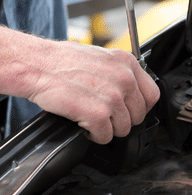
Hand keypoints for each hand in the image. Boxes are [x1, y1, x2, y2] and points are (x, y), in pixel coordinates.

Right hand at [27, 41, 159, 144]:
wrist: (36, 64)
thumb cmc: (62, 60)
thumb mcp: (102, 57)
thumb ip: (120, 73)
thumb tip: (130, 90)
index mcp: (127, 63)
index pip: (152, 94)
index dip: (141, 107)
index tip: (130, 110)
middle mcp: (124, 79)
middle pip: (139, 114)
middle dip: (123, 120)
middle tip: (107, 117)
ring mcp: (112, 96)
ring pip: (124, 128)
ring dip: (109, 129)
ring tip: (94, 121)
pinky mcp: (97, 113)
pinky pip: (106, 136)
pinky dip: (95, 136)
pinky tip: (85, 126)